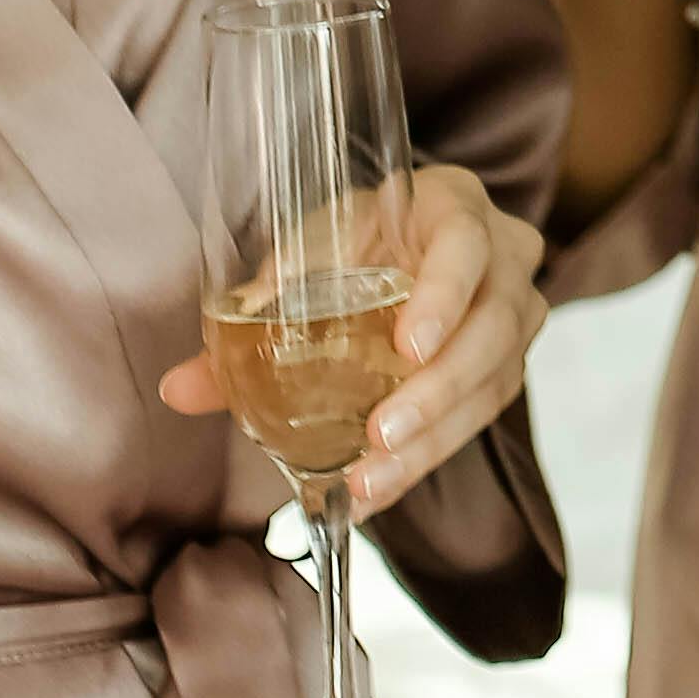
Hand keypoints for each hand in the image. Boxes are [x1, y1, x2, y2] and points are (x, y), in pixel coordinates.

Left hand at [162, 159, 547, 513]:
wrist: (407, 240)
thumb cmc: (361, 235)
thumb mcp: (311, 249)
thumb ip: (255, 310)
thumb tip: (183, 386)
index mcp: (456, 207)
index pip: (466, 247)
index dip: (442, 297)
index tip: (407, 347)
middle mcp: (505, 258)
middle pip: (493, 328)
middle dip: (437, 391)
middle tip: (380, 435)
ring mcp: (515, 315)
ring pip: (493, 383)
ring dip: (431, 439)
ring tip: (369, 479)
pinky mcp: (506, 367)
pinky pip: (478, 419)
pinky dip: (423, 459)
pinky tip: (374, 491)